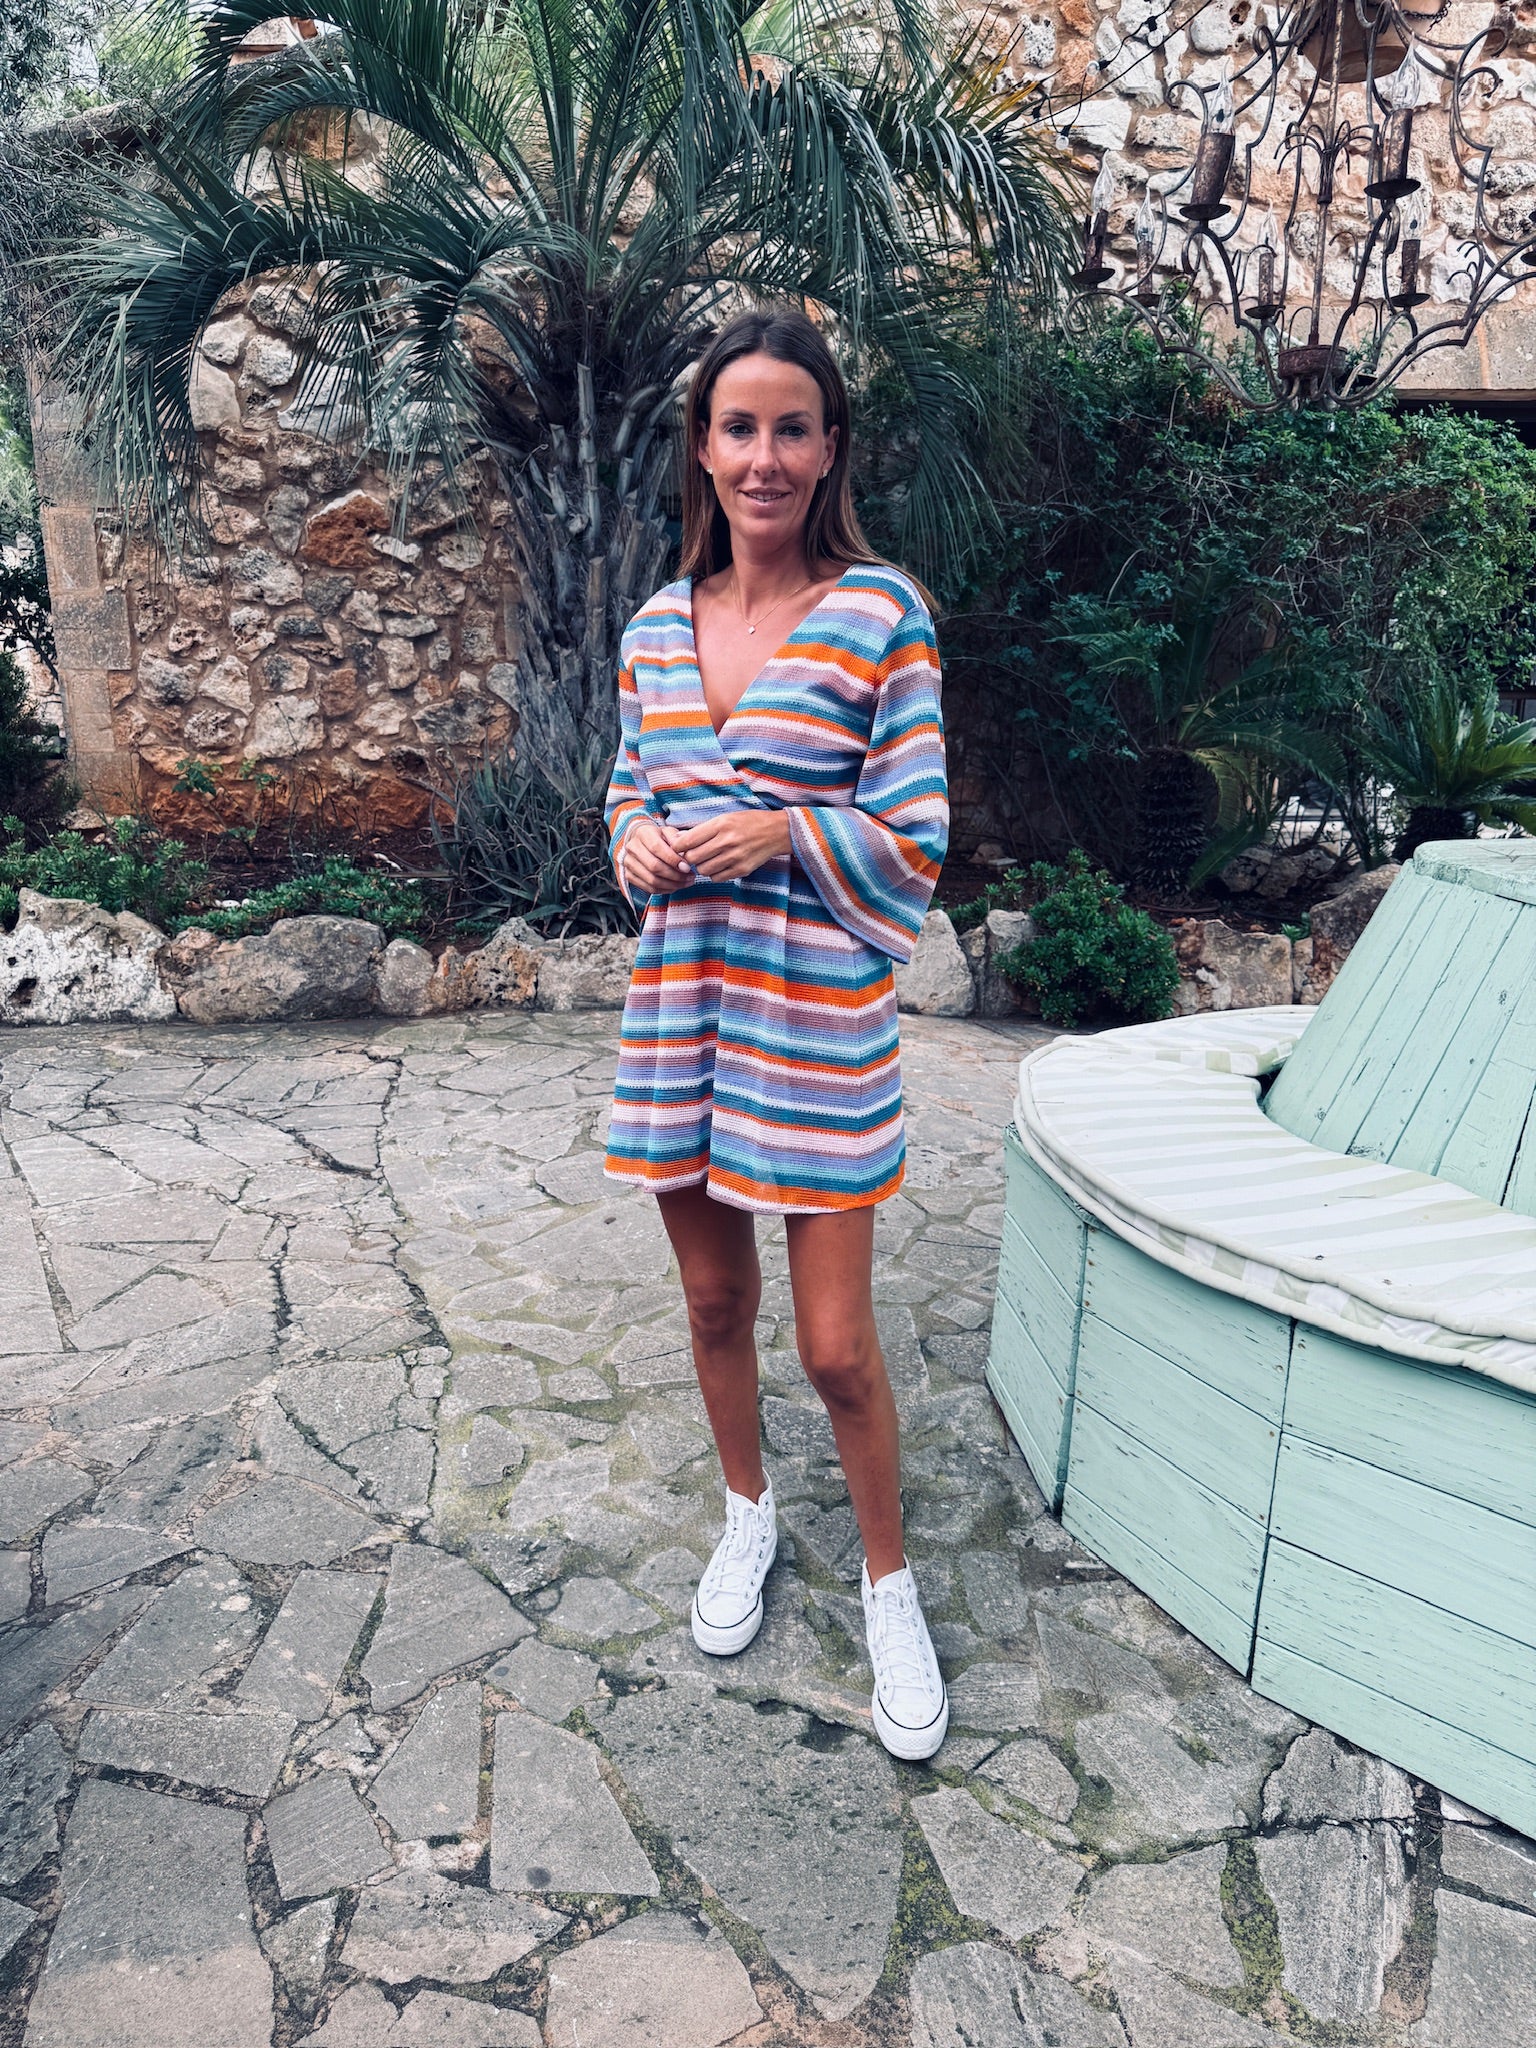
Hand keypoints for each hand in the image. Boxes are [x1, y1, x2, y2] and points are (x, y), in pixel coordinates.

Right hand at [622, 819, 691, 895]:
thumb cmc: (660, 837)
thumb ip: (677, 840)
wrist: (643, 842)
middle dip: (675, 875)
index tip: (687, 867)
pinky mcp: (629, 875)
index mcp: (643, 833)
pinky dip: (664, 890)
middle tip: (690, 877)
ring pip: (652, 880)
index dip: (673, 860)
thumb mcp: (670, 833)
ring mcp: (629, 863)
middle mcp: (632, 848)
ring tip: (686, 883)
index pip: (656, 848)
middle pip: (654, 866)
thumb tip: (684, 854)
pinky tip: (675, 886)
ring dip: (672, 885)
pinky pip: (648, 888)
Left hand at [672, 808, 791, 881]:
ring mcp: (734, 857)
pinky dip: (714, 874)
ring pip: (703, 870)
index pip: (687, 841)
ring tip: (709, 859)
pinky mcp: (741, 870)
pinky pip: (717, 878)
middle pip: (692, 858)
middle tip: (695, 854)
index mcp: (720, 825)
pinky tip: (720, 865)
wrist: (776, 832)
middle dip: (690, 858)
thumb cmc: (748, 822)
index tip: (679, 848)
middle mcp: (726, 841)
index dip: (678, 847)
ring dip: (702, 866)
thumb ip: (703, 830)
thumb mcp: (725, 818)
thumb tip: (680, 841)